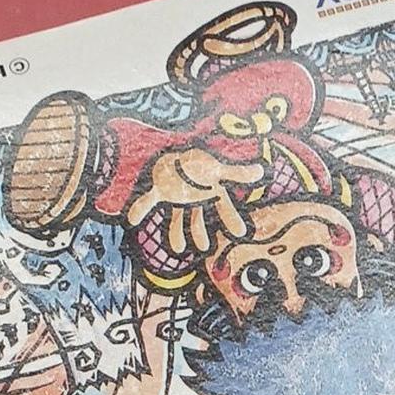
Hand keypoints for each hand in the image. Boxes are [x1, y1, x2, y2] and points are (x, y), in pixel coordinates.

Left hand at [124, 148, 265, 253]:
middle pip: (199, 219)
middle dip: (201, 233)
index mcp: (209, 191)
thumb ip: (237, 173)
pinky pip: (148, 200)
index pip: (223, 207)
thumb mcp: (217, 166)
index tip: (239, 233)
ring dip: (176, 233)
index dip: (231, 220)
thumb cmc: (199, 159)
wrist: (177, 146)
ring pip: (177, 218)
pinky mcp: (160, 190)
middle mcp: (194, 198)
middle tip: (205, 247)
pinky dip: (140, 208)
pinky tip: (133, 218)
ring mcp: (177, 196)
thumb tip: (261, 172)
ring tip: (178, 248)